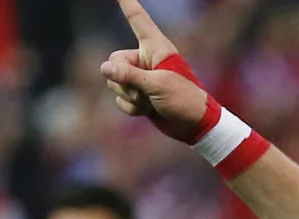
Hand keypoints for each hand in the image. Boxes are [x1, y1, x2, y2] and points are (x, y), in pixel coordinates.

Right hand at [100, 0, 207, 140]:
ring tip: (150, 103)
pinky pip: (120, 99)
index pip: (138, 21)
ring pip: (114, 82)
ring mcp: (141, 78)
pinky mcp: (138, 95)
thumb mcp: (157, 85)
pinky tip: (148, 111)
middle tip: (144, 93)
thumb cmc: (184, 100)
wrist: (194, 126)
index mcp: (156, 49)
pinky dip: (131, 108)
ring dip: (129, 97)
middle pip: (114, 61)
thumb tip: (103, 69)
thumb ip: (128, 76)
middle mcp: (146, 60)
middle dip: (123, 80)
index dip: (128, 5)